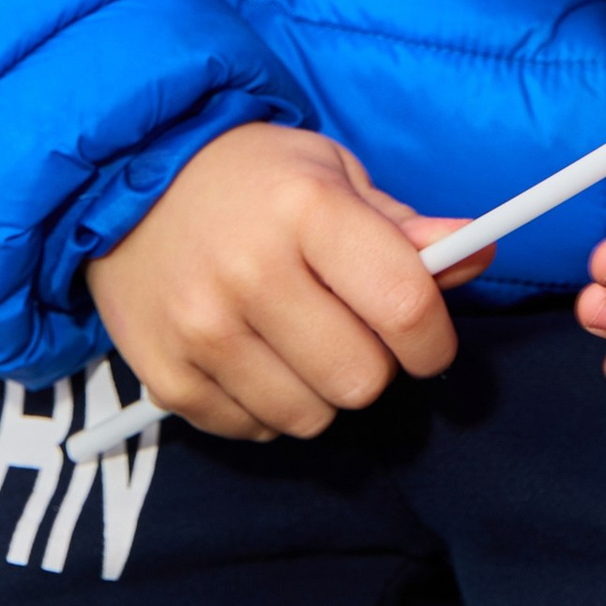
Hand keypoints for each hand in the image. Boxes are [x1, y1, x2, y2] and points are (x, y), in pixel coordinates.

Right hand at [86, 122, 491, 443]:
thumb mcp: (332, 174)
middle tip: (350, 329)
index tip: (427, 340)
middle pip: (362, 378)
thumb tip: (480, 252)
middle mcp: (250, 272)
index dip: (434, 338)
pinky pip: (254, 431)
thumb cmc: (249, 177)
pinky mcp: (167, 377)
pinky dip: (266, 405)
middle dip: (374, 363)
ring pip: (311, 417)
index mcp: (306, 210)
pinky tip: (252, 353)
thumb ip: (405, 228)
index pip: (405, 305)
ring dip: (320, 390)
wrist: (125, 179)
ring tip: (295, 337)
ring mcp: (202, 330)